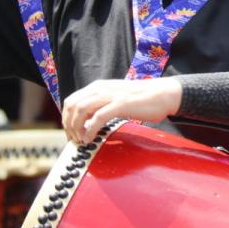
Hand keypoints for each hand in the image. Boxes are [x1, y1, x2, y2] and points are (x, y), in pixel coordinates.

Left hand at [60, 78, 181, 144]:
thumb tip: (88, 120)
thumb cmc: (140, 100)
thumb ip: (101, 104)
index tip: (71, 133)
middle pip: (72, 105)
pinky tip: (90, 139)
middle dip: (69, 125)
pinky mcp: (120, 104)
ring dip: (77, 128)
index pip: (71, 100)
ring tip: (81, 140)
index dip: (66, 118)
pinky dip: (90, 130)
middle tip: (74, 140)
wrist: (162, 94)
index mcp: (97, 87)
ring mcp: (110, 95)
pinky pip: (98, 117)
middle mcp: (100, 88)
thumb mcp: (115, 98)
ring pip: (81, 109)